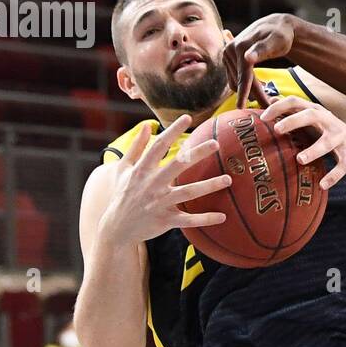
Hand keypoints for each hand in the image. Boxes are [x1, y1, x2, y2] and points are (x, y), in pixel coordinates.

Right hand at [97, 114, 231, 246]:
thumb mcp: (123, 170)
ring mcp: (160, 203)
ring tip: (228, 179)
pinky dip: (205, 219)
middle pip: (178, 165)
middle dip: (197, 154)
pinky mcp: (166, 220)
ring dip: (209, 186)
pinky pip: (188, 220)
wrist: (117, 228)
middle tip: (216, 143)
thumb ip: (136, 147)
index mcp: (142, 171)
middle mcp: (152, 185)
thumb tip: (147, 125)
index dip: (172, 131)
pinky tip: (222, 216)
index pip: (158, 147)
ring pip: (188, 193)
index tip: (187, 118)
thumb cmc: (123, 195)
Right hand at [221, 14, 297, 109]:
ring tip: (266, 99)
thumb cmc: (280, 35)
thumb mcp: (276, 41)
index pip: (243, 75)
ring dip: (249, 91)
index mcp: (240, 47)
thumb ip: (262, 50)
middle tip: (268, 106)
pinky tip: (260, 88)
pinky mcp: (229, 59)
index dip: (244, 92)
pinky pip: (236, 77)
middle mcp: (230, 50)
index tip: (241, 107)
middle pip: (241, 80)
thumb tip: (247, 58)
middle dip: (253, 94)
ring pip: (237, 81)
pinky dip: (246, 85)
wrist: (276, 26)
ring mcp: (228, 55)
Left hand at [260, 95, 345, 189]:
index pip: (296, 102)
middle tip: (277, 129)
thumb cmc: (327, 131)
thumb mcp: (311, 118)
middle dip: (294, 121)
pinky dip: (333, 176)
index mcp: (316, 111)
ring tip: (300, 160)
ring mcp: (340, 138)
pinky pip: (342, 166)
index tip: (262, 118)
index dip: (279, 107)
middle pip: (311, 115)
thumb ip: (292, 110)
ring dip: (314, 150)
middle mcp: (329, 121)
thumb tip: (269, 99)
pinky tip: (322, 185)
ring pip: (327, 142)